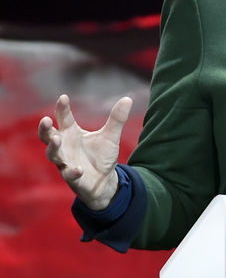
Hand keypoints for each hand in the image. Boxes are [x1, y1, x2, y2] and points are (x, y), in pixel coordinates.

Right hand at [38, 94, 132, 209]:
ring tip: (57, 139)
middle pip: (48, 136)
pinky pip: (69, 174)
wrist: (104, 180)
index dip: (62, 108)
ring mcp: (65, 162)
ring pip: (52, 154)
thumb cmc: (101, 155)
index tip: (63, 97)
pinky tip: (79, 169)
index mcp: (72, 133)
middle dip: (45, 129)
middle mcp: (65, 146)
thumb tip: (128, 98)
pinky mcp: (72, 177)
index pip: (64, 118)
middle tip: (45, 120)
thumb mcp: (110, 135)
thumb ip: (117, 118)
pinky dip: (72, 171)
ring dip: (53, 147)